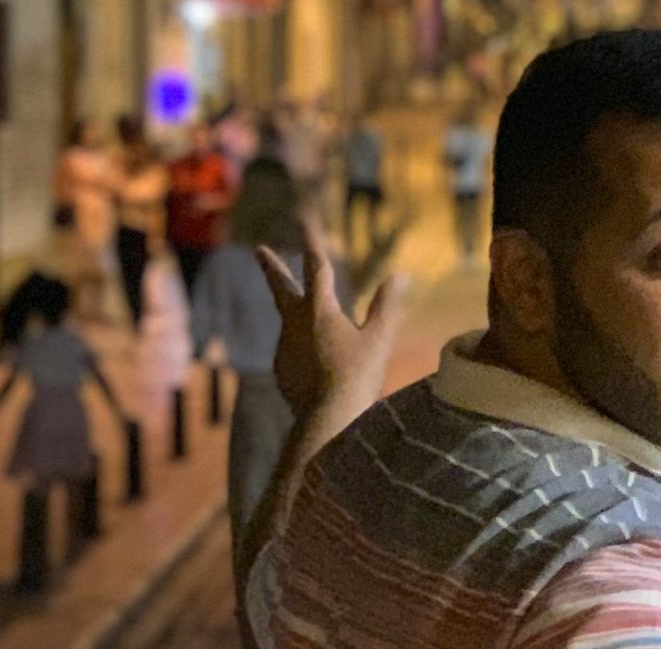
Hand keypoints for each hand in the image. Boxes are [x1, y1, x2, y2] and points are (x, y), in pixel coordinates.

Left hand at [256, 215, 408, 418]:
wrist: (327, 419)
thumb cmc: (357, 377)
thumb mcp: (379, 340)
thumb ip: (386, 306)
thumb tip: (400, 275)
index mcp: (320, 309)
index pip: (316, 266)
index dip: (311, 240)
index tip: (303, 218)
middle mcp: (295, 323)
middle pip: (281, 287)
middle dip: (272, 266)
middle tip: (259, 250)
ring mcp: (284, 346)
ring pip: (289, 322)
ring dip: (296, 314)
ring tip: (313, 325)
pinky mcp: (281, 368)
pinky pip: (293, 351)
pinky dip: (303, 349)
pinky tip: (316, 364)